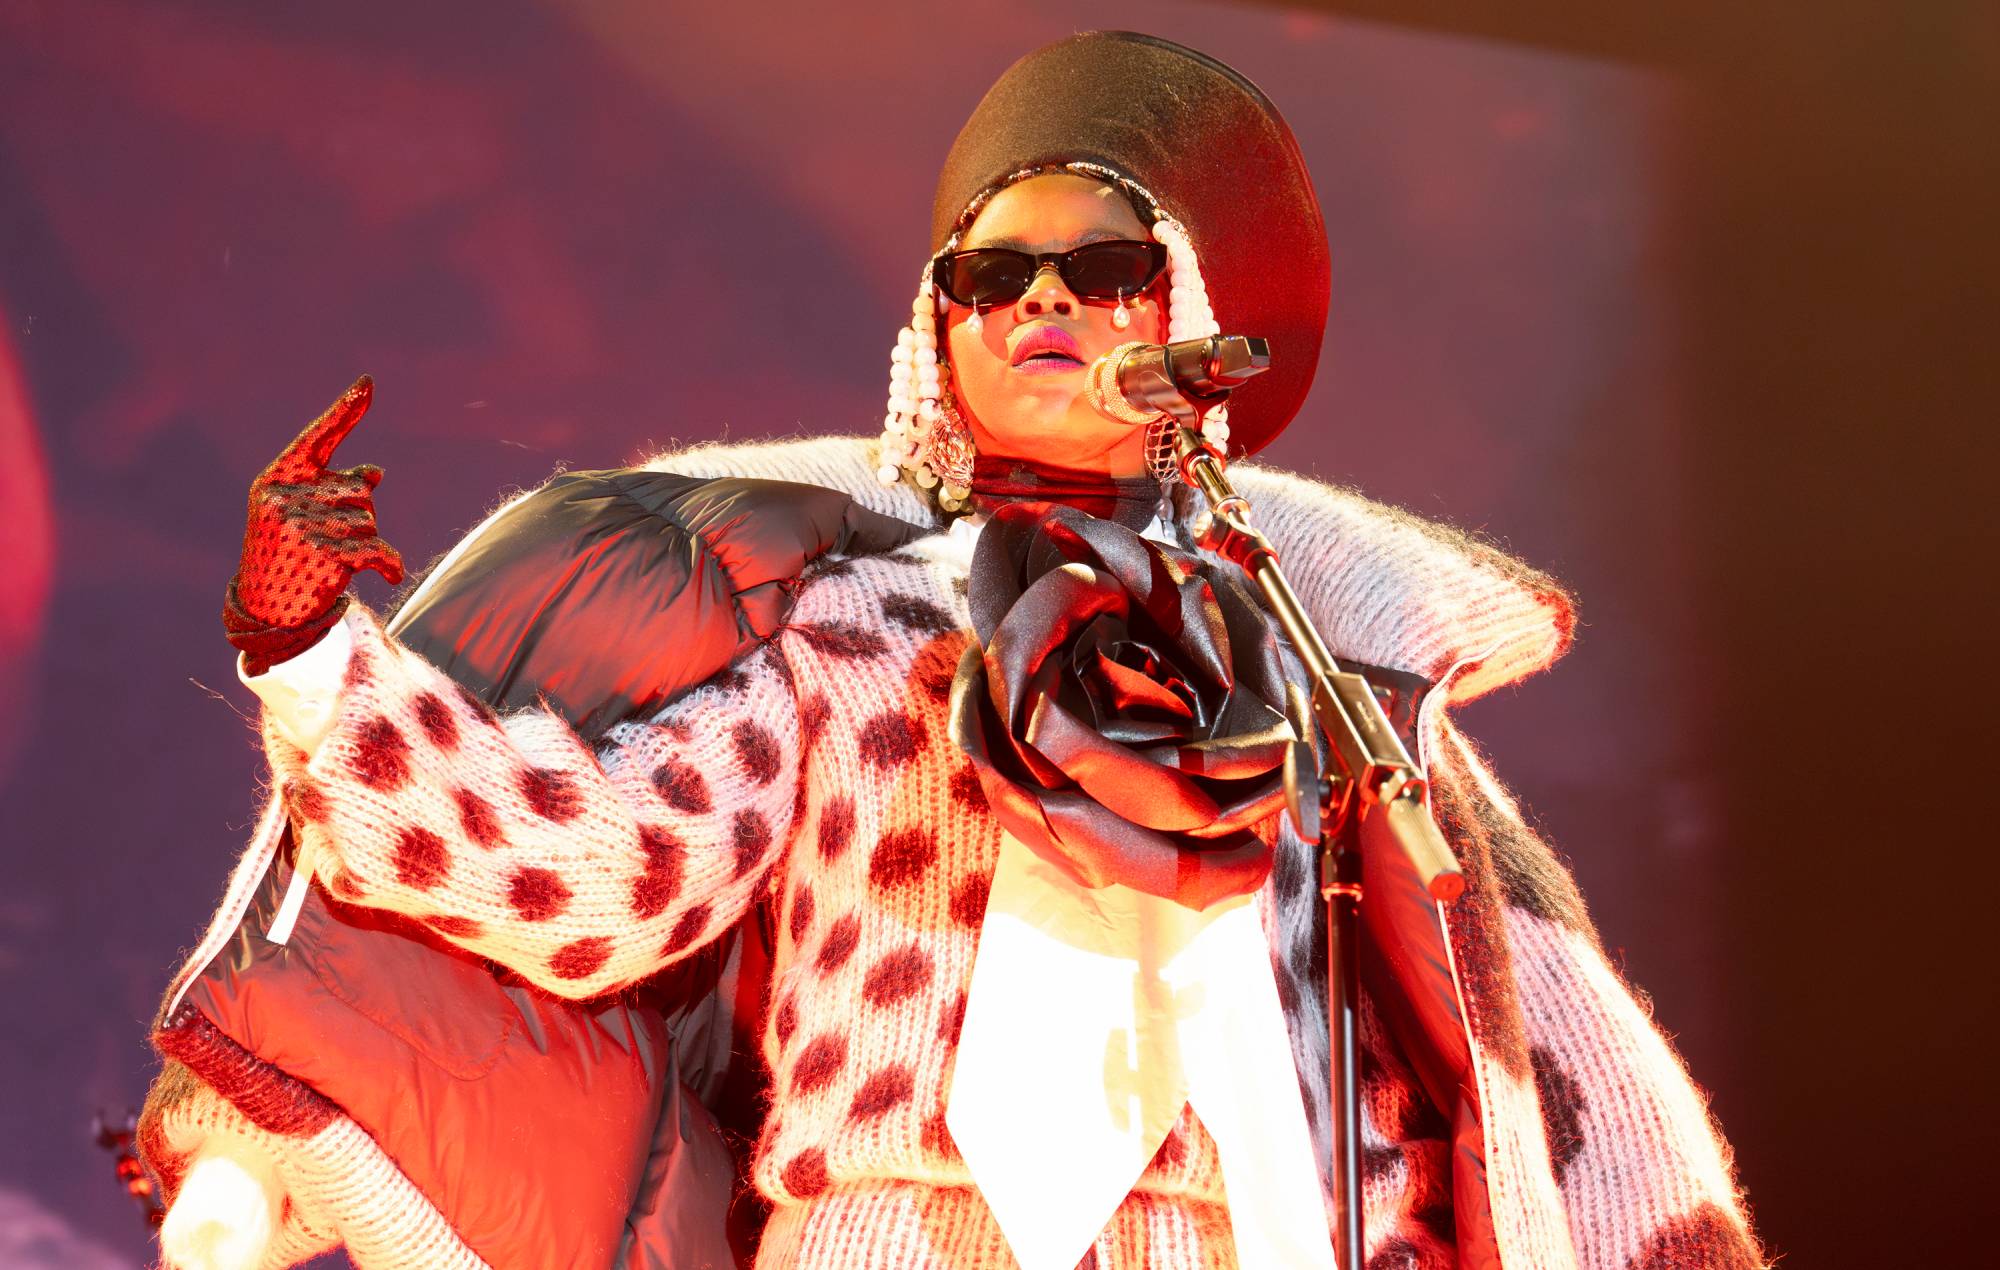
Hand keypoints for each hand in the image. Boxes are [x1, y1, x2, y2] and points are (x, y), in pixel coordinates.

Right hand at [224, 376, 403, 673]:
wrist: (266, 607)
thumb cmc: (286, 551)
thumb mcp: (299, 513)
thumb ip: (332, 488)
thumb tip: (377, 472)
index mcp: (277, 478)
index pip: (318, 439)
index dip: (344, 412)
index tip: (368, 383)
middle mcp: (285, 497)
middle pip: (360, 489)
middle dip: (359, 514)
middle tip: (330, 539)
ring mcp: (302, 525)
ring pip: (370, 520)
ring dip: (367, 541)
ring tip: (336, 559)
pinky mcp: (323, 555)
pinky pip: (377, 549)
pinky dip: (389, 563)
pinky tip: (390, 574)